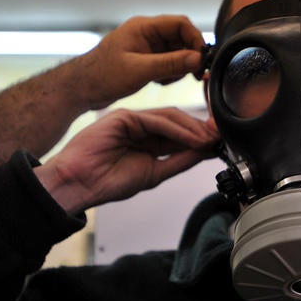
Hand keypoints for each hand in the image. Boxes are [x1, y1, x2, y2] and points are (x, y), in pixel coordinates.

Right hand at [34, 107, 218, 213]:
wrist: (79, 184)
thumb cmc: (108, 182)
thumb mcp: (155, 172)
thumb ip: (180, 160)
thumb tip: (205, 152)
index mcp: (149, 142)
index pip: (181, 135)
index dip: (201, 138)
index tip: (219, 144)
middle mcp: (143, 128)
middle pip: (179, 122)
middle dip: (201, 130)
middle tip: (220, 137)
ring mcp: (133, 120)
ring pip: (171, 118)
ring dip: (193, 129)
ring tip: (209, 139)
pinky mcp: (124, 116)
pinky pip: (156, 120)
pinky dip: (176, 129)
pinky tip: (191, 138)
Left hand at [74, 15, 206, 109]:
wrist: (81, 89)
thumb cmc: (102, 75)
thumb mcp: (140, 70)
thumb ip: (170, 64)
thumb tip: (197, 59)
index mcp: (143, 27)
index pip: (180, 23)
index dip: (195, 39)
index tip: (201, 59)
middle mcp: (147, 34)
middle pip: (181, 37)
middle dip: (189, 55)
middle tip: (191, 74)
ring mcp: (147, 47)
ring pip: (177, 51)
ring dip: (180, 66)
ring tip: (167, 79)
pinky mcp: (146, 60)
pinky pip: (169, 62)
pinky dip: (171, 73)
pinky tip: (160, 82)